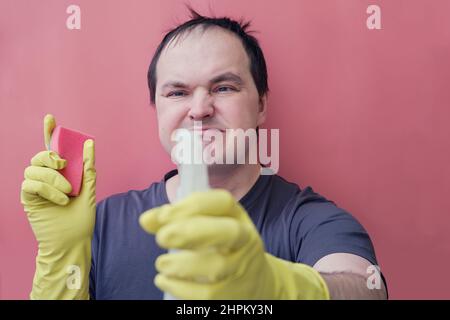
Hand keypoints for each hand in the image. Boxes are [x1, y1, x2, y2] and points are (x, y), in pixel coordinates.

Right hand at [20, 114, 95, 298]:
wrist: (73, 241)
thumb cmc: (81, 219)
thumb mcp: (89, 190)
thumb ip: (88, 168)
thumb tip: (89, 143)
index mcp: (61, 174)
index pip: (53, 149)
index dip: (49, 132)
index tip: (50, 118)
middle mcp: (47, 178)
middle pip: (40, 155)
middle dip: (51, 156)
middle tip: (64, 165)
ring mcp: (36, 188)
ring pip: (34, 169)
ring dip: (53, 179)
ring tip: (67, 193)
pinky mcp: (28, 199)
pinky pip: (30, 184)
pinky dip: (47, 190)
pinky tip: (60, 200)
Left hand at [139, 189, 329, 299]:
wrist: (259, 284)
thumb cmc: (225, 249)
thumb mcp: (209, 227)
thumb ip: (176, 220)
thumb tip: (146, 219)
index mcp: (238, 218)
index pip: (223, 202)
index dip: (192, 205)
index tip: (163, 215)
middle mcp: (245, 241)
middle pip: (229, 233)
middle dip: (192, 232)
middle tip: (162, 238)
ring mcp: (241, 269)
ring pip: (217, 267)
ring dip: (182, 265)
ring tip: (161, 264)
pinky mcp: (233, 295)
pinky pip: (208, 294)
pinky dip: (181, 288)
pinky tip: (164, 280)